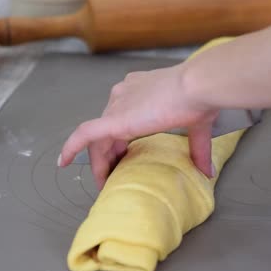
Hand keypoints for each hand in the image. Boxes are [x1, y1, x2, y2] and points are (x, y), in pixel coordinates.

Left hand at [58, 64, 218, 189]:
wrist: (196, 87)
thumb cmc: (199, 98)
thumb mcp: (197, 125)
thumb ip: (197, 148)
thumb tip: (207, 171)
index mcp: (140, 90)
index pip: (122, 118)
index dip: (120, 140)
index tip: (123, 159)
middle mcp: (124, 94)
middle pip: (107, 129)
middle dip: (108, 154)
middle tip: (113, 177)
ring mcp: (117, 105)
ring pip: (97, 137)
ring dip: (98, 160)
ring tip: (102, 182)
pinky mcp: (114, 119)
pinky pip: (84, 135)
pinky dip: (71, 148)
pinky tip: (63, 162)